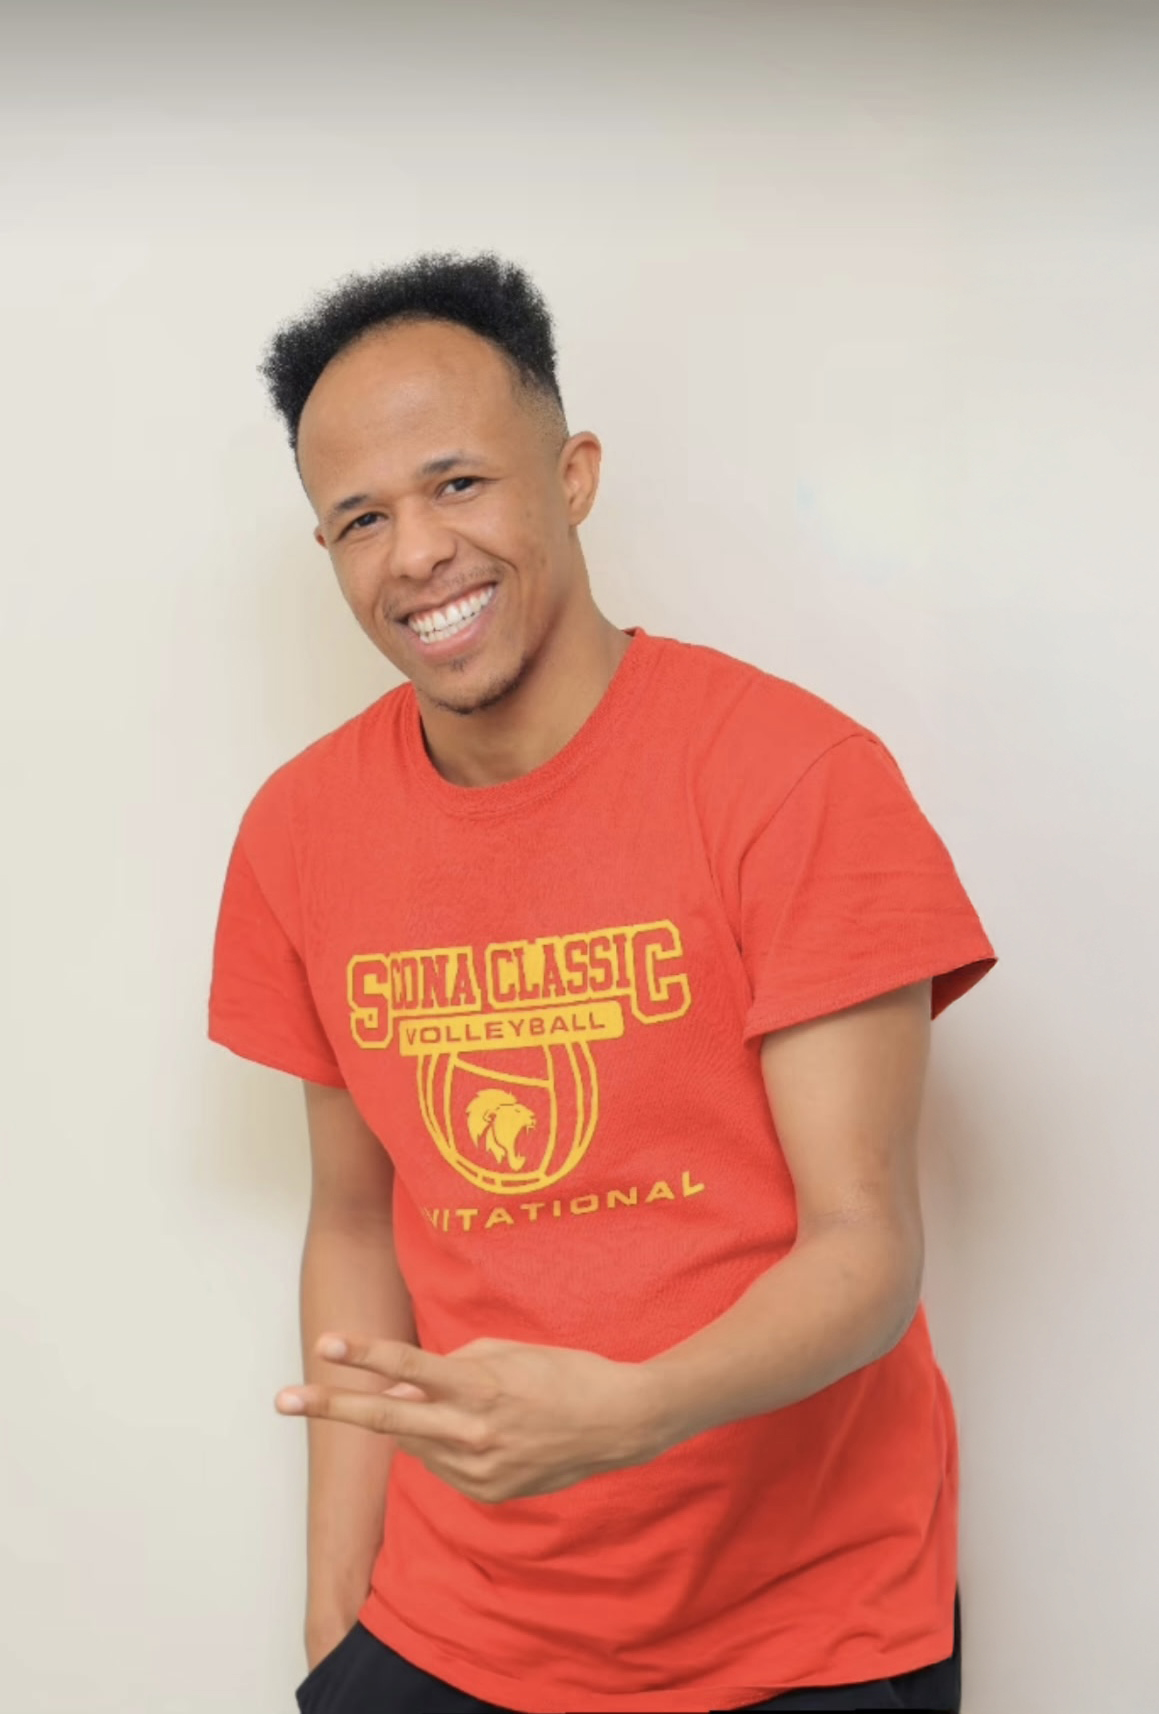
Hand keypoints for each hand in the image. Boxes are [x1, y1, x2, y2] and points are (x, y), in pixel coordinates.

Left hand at [276, 1335, 664, 1502]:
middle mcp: (474, 1433)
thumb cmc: (564, 1374)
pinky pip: (444, 1465)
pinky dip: (446, 1444)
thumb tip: (405, 1391)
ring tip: (464, 1404)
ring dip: (414, 1422)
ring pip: (415, 1443)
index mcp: (482, 1388)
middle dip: (333, 1406)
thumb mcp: (508, 1353)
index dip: (363, 1356)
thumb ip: (452, 1367)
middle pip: (387, 1419)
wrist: (619, 1424)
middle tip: (282, 1398)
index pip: (408, 1371)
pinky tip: (485, 1430)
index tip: (325, 1344)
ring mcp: (479, 1470)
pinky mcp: (488, 1493)